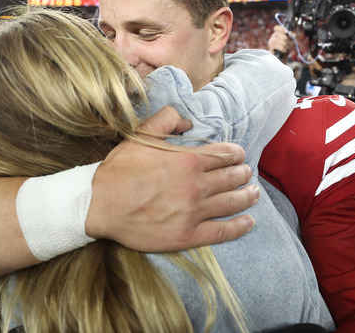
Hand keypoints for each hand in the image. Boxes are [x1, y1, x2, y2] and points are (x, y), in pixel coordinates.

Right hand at [87, 106, 258, 251]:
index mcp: (188, 161)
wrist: (100, 204)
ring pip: (232, 203)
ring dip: (247, 197)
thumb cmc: (120, 169)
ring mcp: (193, 212)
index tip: (240, 156)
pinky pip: (222, 231)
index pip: (225, 155)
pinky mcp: (187, 235)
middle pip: (233, 178)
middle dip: (243, 174)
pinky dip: (239, 226)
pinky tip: (248, 222)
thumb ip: (167, 120)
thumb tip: (188, 122)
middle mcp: (196, 186)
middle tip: (247, 174)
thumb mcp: (141, 135)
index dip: (237, 154)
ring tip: (254, 194)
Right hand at [267, 25, 292, 58]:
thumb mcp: (292, 41)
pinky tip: (284, 50)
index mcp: (278, 34)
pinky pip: (275, 45)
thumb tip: (290, 33)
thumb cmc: (287, 48)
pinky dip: (281, 48)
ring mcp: (271, 42)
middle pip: (277, 34)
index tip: (286, 32)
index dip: (281, 29)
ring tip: (286, 47)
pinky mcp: (270, 48)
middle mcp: (273, 37)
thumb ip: (292, 36)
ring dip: (283, 44)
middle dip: (284, 38)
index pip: (276, 28)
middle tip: (287, 42)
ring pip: (276, 39)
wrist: (285, 57)